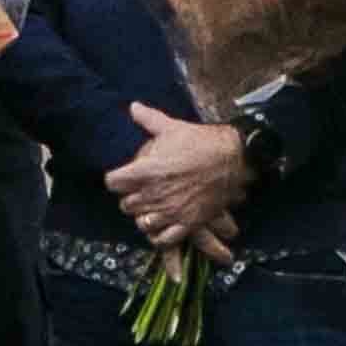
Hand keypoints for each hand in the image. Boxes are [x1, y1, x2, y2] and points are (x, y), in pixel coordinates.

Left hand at [110, 103, 248, 248]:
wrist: (233, 157)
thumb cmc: (200, 141)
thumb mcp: (172, 127)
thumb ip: (148, 119)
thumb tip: (133, 106)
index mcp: (145, 171)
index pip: (112, 183)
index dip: (116, 179)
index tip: (123, 176)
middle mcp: (154, 194)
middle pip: (125, 205)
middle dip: (130, 197)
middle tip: (140, 190)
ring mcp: (170, 211)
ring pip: (141, 222)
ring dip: (144, 215)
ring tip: (151, 207)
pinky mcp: (187, 223)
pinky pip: (163, 239)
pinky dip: (159, 235)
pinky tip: (161, 226)